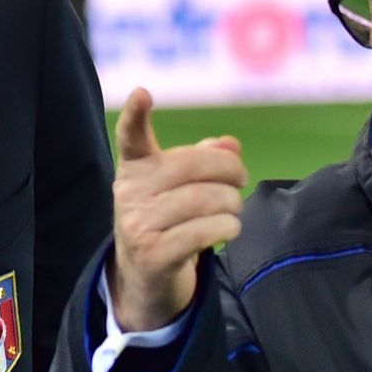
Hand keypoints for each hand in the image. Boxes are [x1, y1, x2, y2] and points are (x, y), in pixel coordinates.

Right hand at [108, 88, 247, 331]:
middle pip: (192, 166)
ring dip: (232, 203)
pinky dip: (227, 228)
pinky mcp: (154, 254)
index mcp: (134, 168)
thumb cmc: (167, 219)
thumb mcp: (179, 186)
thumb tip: (231, 144)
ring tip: (233, 208)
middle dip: (229, 170)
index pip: (131, 137)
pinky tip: (229, 229)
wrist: (144, 278)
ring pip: (205, 200)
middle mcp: (129, 192)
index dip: (135, 115)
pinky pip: (206, 231)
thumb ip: (204, 159)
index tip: (142, 93)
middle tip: (241, 179)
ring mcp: (138, 225)